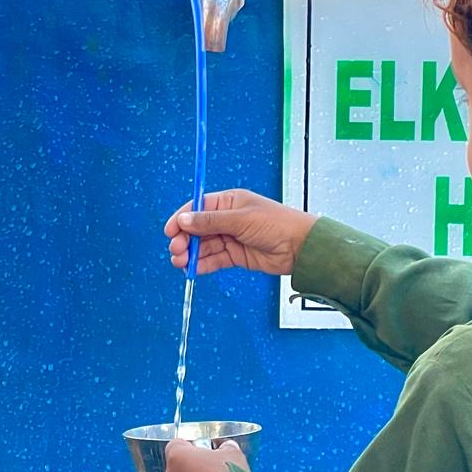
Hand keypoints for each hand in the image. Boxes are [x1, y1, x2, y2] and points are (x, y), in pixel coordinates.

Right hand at [164, 189, 318, 276]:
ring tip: (180, 262)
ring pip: (203, 246)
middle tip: (176, 250)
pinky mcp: (235, 255)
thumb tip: (184, 219)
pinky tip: (193, 269)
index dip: (181, 219)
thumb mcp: (241, 219)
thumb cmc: (277, 224)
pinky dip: (202, 265)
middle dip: (184, 240)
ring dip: (190, 254)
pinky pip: (213, 259)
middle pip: (197, 229)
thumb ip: (210, 221)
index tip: (170, 231)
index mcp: (228, 203)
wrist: (301, 247)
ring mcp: (230, 238)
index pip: (197, 208)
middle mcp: (227, 219)